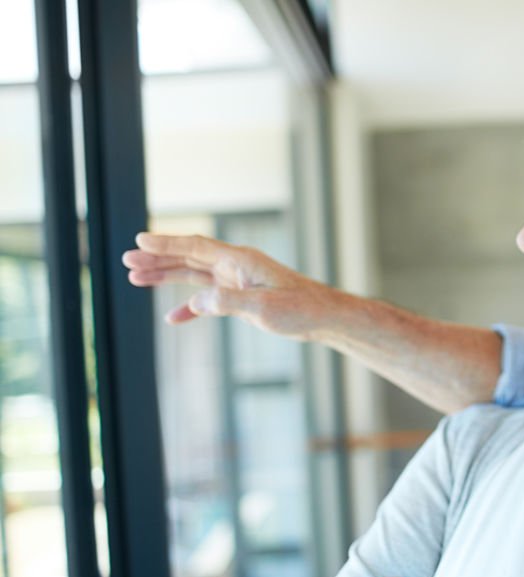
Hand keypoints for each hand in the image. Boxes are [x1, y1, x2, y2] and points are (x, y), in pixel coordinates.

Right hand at [122, 232, 336, 340]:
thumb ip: (228, 303)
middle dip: (157, 258)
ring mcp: (239, 281)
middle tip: (127, 261)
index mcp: (240, 260)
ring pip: (195, 275)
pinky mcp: (244, 298)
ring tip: (136, 278)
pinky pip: (210, 299)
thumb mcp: (263, 308)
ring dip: (167, 276)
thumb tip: (198, 302)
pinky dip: (192, 307)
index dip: (166, 243)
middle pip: (189, 257)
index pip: (195, 246)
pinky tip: (174, 317)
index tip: (138, 240)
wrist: (324, 317)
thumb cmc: (300, 309)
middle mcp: (236, 266)